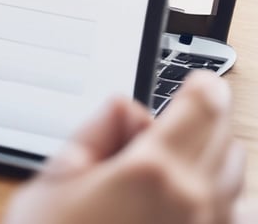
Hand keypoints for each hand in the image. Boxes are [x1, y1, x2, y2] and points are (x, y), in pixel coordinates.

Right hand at [4, 71, 244, 223]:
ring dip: (215, 165)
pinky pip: (237, 221)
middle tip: (171, 125)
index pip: (204, 107)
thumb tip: (128, 113)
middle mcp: (195, 205)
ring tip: (177, 169)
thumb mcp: (55, 176)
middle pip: (227, 141)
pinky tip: (192, 207)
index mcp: (154, 172)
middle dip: (204, 123)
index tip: (199, 84)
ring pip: (239, 184)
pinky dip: (224, 206)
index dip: (203, 87)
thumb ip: (98, 131)